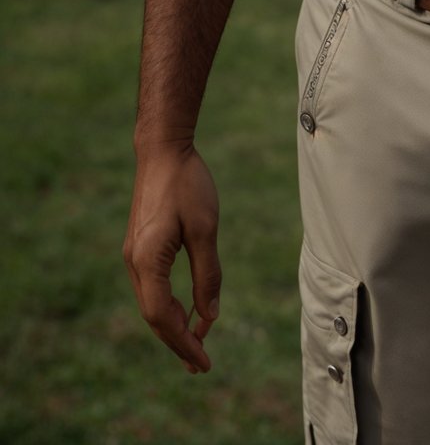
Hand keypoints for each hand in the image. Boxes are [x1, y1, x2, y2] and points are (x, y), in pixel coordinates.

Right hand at [124, 144, 221, 372]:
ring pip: (152, 303)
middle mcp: (133, 263)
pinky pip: (152, 287)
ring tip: (197, 343)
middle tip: (200, 365)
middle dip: (178, 341)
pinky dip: (168, 304)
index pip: (162, 317)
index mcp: (147, 261)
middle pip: (153, 316)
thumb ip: (207, 275)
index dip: (183, 342)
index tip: (204, 362)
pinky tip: (186, 309)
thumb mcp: (206, 229)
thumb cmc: (187, 184)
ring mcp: (133, 254)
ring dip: (173, 324)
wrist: (162, 150)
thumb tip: (210, 316)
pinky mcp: (139, 246)